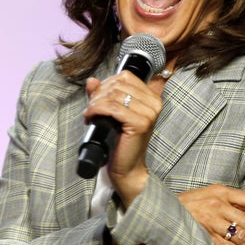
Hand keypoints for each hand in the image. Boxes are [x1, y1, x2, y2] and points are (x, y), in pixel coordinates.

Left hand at [84, 72, 162, 206]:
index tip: (96, 96)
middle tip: (90, 107)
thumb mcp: (112, 113)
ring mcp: (149, 113)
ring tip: (90, 113)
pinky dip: (97, 110)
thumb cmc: (120, 141)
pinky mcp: (141, 123)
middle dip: (99, 93)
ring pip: (114, 95)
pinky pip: (113, 108)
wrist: (127, 168)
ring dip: (96, 102)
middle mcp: (154, 103)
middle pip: (119, 83)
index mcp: (151, 97)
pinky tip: (91, 117)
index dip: (106, 83)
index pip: (126, 76)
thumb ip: (103, 95)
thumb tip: (91, 80)